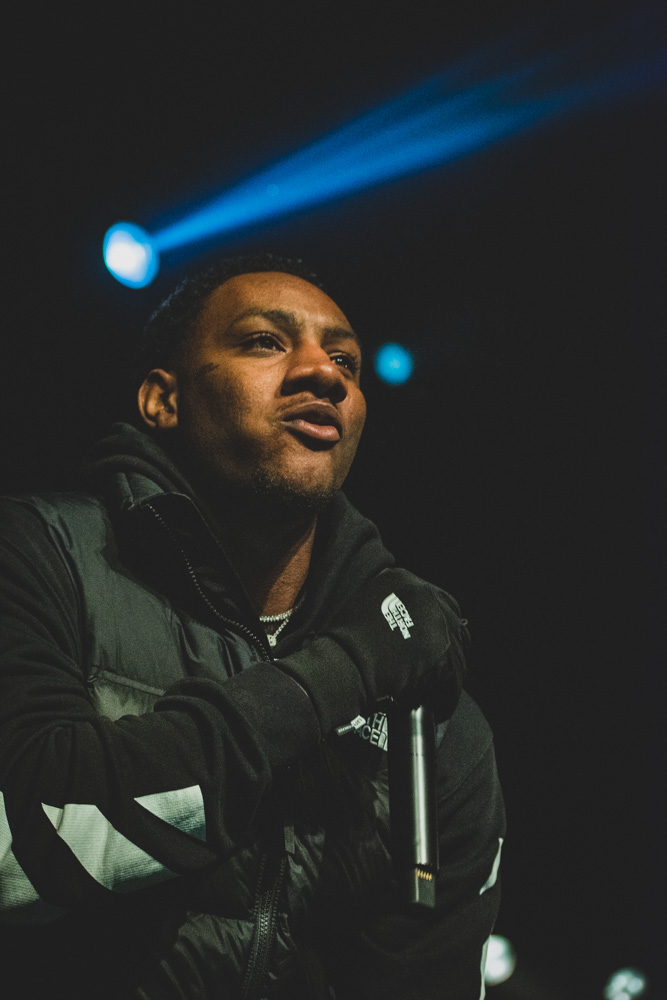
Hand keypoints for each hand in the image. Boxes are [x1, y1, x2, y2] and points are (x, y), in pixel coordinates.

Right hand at [276, 568, 466, 735]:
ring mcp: (438, 624)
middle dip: (448, 645)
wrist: (345, 664)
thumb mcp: (367, 603)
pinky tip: (437, 701)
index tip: (433, 641)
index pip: (440, 601)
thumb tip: (403, 615)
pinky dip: (446, 692)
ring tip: (436, 689)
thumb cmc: (346, 639)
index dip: (438, 625)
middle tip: (437, 666)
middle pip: (454, 623)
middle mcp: (427, 596)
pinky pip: (453, 677)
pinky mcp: (443, 653)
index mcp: (407, 581)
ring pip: (457, 651)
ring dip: (448, 671)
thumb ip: (390, 601)